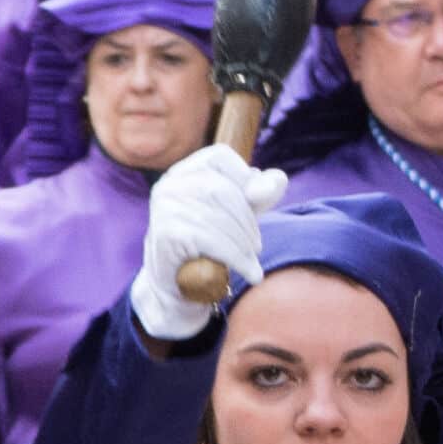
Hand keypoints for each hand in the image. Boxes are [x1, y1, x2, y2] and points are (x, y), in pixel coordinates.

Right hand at [130, 145, 287, 340]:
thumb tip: (278, 179)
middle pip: (221, 190)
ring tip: (253, 260)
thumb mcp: (239, 215)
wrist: (177, 287)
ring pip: (217, 217)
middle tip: (257, 246)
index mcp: (184, 172)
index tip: (256, 205)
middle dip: (247, 220)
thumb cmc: (210, 245)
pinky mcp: (167, 232)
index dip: (244, 177)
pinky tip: (252, 273)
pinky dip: (237, 258)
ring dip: (244, 244)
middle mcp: (169, 184)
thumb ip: (260, 194)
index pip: (219, 156)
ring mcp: (164, 207)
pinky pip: (210, 240)